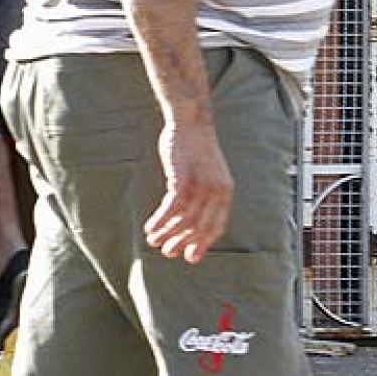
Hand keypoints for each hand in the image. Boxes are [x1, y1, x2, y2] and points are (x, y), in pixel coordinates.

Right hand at [144, 115, 234, 263]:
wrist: (191, 120)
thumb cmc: (194, 145)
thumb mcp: (206, 171)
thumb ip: (203, 192)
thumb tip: (190, 212)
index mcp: (225, 192)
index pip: (216, 226)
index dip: (203, 243)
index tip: (191, 256)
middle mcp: (217, 192)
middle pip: (199, 227)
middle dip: (183, 242)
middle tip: (169, 253)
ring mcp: (201, 186)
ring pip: (184, 220)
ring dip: (167, 233)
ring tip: (154, 242)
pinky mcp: (183, 179)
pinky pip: (172, 208)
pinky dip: (160, 221)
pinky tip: (150, 228)